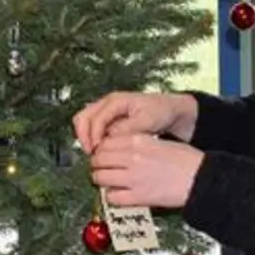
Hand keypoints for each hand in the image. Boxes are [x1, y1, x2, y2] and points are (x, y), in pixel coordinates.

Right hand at [73, 91, 197, 153]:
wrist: (171, 111)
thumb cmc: (161, 113)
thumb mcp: (147, 120)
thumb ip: (127, 129)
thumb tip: (109, 137)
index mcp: (115, 101)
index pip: (96, 118)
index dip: (94, 135)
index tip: (97, 150)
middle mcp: (107, 104)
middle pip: (82, 117)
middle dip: (83, 136)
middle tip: (90, 153)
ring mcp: (106, 111)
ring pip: (84, 122)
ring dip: (85, 138)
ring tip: (93, 154)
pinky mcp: (109, 120)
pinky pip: (93, 128)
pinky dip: (92, 139)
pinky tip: (101, 152)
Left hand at [89, 135, 205, 208]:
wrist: (200, 178)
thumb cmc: (186, 161)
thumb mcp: (160, 142)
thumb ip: (139, 144)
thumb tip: (122, 149)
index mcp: (138, 141)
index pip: (105, 143)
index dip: (101, 150)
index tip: (102, 154)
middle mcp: (132, 157)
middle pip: (98, 159)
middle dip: (96, 165)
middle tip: (100, 168)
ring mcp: (133, 178)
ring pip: (100, 177)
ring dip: (100, 180)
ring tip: (106, 182)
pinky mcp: (138, 196)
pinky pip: (112, 197)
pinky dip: (111, 197)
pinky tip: (117, 195)